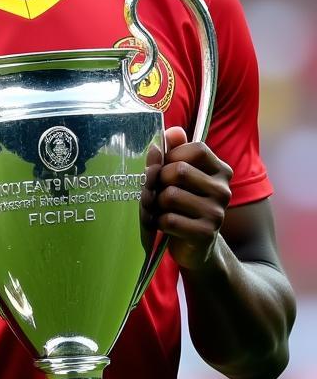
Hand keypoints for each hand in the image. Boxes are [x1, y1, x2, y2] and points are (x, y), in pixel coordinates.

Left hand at [142, 126, 232, 270]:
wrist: (196, 247)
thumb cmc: (183, 204)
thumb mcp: (181, 176)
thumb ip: (176, 151)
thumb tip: (173, 131)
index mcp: (220, 171)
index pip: (196, 148)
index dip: (172, 156)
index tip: (165, 168)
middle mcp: (223, 190)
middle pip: (178, 171)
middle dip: (158, 181)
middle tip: (156, 191)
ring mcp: (216, 213)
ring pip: (169, 195)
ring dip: (156, 204)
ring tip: (159, 209)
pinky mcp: (205, 234)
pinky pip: (169, 220)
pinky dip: (158, 222)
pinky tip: (162, 224)